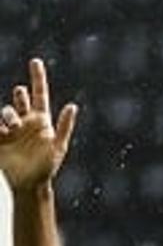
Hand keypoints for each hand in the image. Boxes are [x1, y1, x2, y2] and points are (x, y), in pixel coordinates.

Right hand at [0, 58, 77, 191]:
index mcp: (41, 121)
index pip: (40, 94)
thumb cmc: (47, 167)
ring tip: (12, 127)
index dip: (38, 78)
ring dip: (8, 115)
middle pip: (19, 101)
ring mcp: (9, 130)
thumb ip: (64, 126)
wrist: (29, 184)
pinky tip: (0, 131)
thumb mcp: (58, 147)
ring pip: (5, 112)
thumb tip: (72, 105)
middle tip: (21, 92)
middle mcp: (24, 122)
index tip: (35, 61)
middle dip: (19, 96)